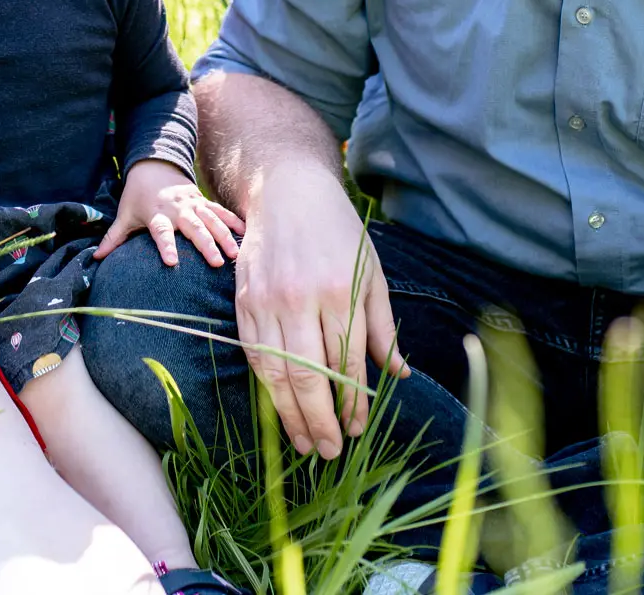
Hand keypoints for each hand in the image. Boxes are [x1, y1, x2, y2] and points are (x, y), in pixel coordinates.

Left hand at [93, 158, 245, 266]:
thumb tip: (95, 258)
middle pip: (193, 228)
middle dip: (205, 244)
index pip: (161, 233)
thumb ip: (113, 238)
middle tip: (216, 262)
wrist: (153, 165)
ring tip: (234, 254)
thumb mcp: (124, 215)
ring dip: (223, 236)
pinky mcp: (202, 200)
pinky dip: (232, 221)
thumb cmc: (137, 195)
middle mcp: (177, 209)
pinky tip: (244, 233)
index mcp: (156, 214)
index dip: (166, 247)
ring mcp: (192, 204)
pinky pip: (219, 211)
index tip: (172, 262)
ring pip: (211, 220)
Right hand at [233, 162, 404, 458]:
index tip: (356, 429)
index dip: (352, 402)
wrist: (287, 191)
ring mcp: (268, 300)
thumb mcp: (372, 272)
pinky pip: (254, 354)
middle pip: (309, 374)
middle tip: (330, 452)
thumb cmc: (338, 232)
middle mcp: (302, 297)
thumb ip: (382, 326)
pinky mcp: (244, 301)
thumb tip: (398, 375)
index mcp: (341, 289)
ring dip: (289, 414)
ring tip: (304, 443)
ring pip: (277, 371)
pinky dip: (266, 386)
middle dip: (320, 420)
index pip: (347, 361)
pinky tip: (277, 407)